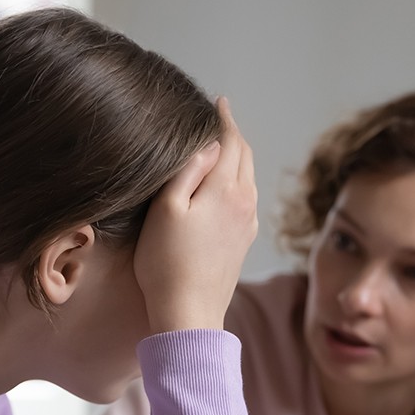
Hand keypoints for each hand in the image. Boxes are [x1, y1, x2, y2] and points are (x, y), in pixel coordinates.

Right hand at [133, 97, 257, 333]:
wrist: (189, 314)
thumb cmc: (167, 264)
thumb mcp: (165, 211)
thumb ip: (187, 172)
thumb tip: (210, 146)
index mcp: (226, 190)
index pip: (231, 141)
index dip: (224, 118)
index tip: (219, 101)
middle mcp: (245, 203)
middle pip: (245, 156)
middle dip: (234, 134)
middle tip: (220, 118)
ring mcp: (248, 224)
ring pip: (249, 178)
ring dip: (238, 158)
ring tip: (222, 147)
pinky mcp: (244, 243)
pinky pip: (247, 199)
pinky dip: (239, 181)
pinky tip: (226, 186)